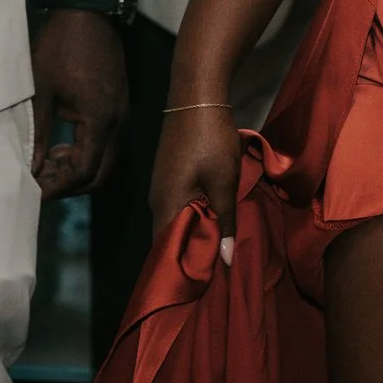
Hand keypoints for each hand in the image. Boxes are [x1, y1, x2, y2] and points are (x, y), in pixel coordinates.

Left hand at [29, 11, 126, 199]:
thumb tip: (30, 169)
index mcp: (100, 120)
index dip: (58, 187)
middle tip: (41, 181)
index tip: (33, 190)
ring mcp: (122, 114)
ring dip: (78, 169)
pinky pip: (108, 143)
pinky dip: (87, 152)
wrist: (88, 11)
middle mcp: (118, 123)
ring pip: (106, 161)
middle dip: (70, 185)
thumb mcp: (42, 91)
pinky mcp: (120, 105)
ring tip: (48, 162)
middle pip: (100, 174)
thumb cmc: (60, 47)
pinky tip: (64, 144)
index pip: (83, 172)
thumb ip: (39, 134)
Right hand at [149, 102, 240, 259]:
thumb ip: (224, 221)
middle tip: (213, 274)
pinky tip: (210, 221)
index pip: (164, 251)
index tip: (202, 287)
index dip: (181, 270)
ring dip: (192, 235)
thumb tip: (226, 261)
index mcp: (165, 205)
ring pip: (174, 221)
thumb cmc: (211, 140)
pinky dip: (192, 218)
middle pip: (168, 238)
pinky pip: (177, 206)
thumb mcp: (224, 182)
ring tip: (215, 252)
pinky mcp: (169, 175)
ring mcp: (161, 185)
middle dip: (188, 255)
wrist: (198, 94)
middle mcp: (156, 200)